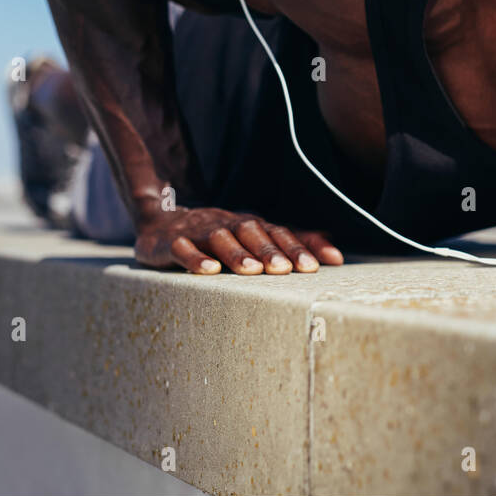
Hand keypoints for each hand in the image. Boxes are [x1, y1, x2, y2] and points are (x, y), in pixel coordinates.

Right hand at [135, 206, 344, 273]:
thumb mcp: (253, 238)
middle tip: (286, 270)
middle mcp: (227, 223)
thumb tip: (335, 252)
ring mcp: (198, 231)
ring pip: (219, 237)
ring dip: (237, 253)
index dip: (296, 247)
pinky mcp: (170, 242)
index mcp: (248, 225)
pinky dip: (195, 258)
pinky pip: (182, 248)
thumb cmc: (216, 237)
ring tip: (253, 271)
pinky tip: (209, 271)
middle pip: (251, 231)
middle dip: (270, 250)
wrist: (160, 224)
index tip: (316, 266)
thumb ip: (292, 244)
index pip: (276, 232)